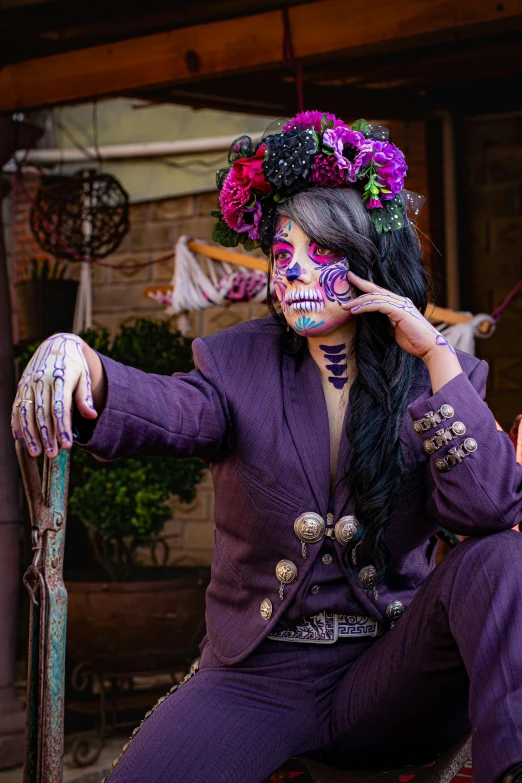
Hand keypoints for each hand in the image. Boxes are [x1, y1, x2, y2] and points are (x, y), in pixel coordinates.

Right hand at [11, 333, 97, 457]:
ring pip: (26, 412)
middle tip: (52, 455)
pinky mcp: (21, 386)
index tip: (67, 445)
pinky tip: (19, 438)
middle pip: (42, 413)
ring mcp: (28, 384)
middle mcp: (41, 381)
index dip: (62, 427)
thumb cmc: (74, 365)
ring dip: (30, 434)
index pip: (60, 407)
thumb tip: (91, 416)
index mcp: (60, 378)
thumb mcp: (84, 376)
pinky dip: (17, 423)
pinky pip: (16, 407)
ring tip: (36, 452)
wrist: (56, 345)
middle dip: (46, 435)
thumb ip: (85, 396)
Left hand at [342, 271, 454, 360]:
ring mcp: (401, 304)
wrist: (430, 348)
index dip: (366, 287)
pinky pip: (379, 305)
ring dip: (358, 301)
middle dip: (361, 282)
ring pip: (375, 297)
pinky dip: (366, 307)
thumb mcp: (394, 331)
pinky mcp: (401, 311)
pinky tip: (355, 311)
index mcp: (399, 304)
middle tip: (348, 276)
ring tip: (345, 305)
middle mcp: (401, 301)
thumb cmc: (414, 342)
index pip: (380, 293)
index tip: (353, 281)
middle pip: (377, 289)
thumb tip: (374, 322)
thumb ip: (386, 323)